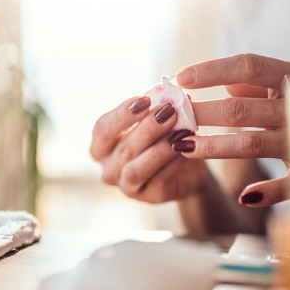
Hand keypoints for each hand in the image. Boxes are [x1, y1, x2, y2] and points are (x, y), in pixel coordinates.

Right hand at [90, 96, 210, 203]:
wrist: (187, 167)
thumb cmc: (164, 137)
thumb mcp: (160, 119)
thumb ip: (159, 106)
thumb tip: (171, 92)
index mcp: (102, 145)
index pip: (103, 129)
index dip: (122, 115)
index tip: (144, 100)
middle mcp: (108, 168)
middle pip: (123, 149)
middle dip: (147, 128)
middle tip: (169, 111)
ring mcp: (126, 187)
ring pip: (136, 169)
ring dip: (159, 149)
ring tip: (179, 132)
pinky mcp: (148, 197)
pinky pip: (158, 181)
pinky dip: (172, 163)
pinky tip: (185, 148)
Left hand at [172, 53, 289, 206]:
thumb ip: (267, 83)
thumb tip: (228, 83)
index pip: (250, 66)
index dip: (212, 71)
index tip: (181, 77)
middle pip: (242, 107)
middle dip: (202, 112)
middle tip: (173, 118)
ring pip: (253, 142)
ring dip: (216, 146)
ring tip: (186, 147)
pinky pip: (288, 184)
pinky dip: (266, 191)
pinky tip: (245, 195)